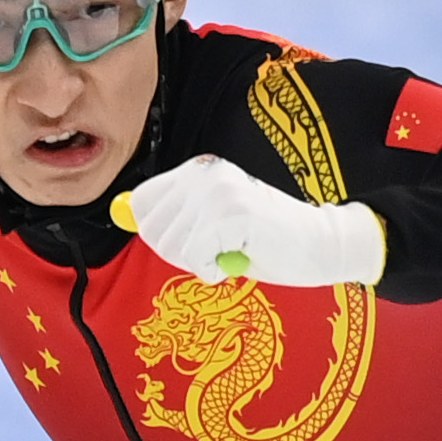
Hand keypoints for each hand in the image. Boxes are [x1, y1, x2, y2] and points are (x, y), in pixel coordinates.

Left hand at [114, 155, 386, 286]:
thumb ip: (171, 217)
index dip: (161, 234)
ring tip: (231, 250)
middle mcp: (205, 173)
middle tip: (216, 249)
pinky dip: (212, 270)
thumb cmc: (262, 240)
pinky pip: (196, 257)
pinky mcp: (233, 214)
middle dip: (179, 252)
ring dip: (198, 262)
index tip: (193, 239)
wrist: (318, 244)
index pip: (142, 203)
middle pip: (152, 229)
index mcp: (198, 170)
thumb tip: (122, 212)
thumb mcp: (209, 222)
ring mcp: (219, 191)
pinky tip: (239, 258)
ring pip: (173, 245)